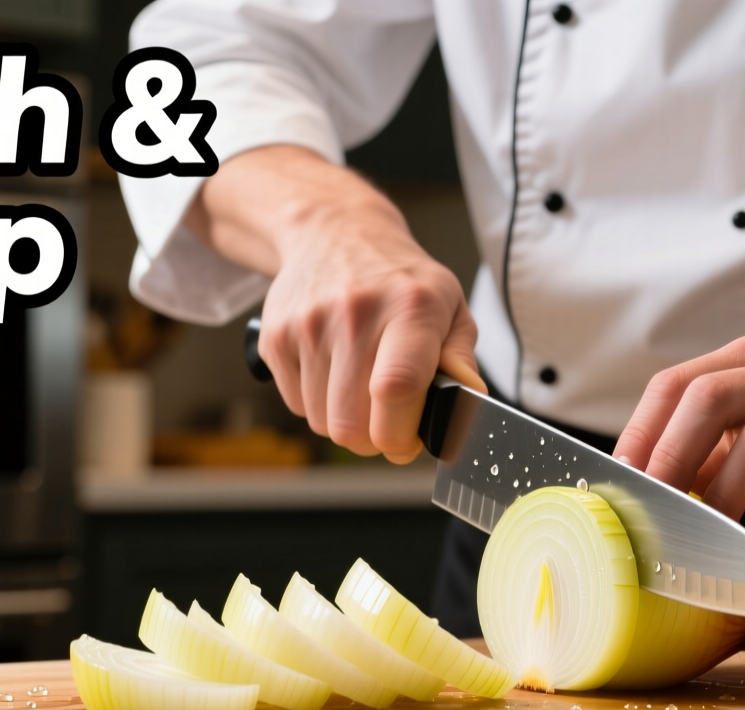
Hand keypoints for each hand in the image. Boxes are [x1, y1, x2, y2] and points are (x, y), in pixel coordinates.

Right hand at [185, 145, 484, 462]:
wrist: (334, 234)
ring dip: (345, 421)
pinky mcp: (274, 338)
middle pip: (351, 425)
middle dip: (374, 439)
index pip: (396, 389)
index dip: (400, 435)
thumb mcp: (449, 307)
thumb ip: (461, 359)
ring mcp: (308, 326)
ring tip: (361, 385)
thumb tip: (470, 401)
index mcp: (411, 307)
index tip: (408, 441)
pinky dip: (317, 403)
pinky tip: (333, 371)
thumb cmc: (400, 280)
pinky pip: (297, 406)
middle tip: (388, 420)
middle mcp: (355, 314)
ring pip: (323, 423)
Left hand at [611, 337, 744, 556]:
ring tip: (698, 542)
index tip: (616, 485)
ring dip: (719, 502)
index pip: (675, 384)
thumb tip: (628, 500)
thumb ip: (694, 454)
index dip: (640, 434)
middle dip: (670, 460)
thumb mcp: (742, 438)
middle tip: (649, 513)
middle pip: (710, 400)